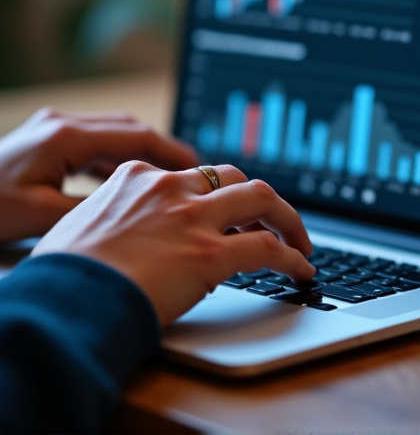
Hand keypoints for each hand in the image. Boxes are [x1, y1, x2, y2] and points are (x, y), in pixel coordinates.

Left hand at [0, 108, 198, 241]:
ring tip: (164, 176)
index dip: (170, 150)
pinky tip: (125, 178)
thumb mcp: (42, 216)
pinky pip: (93, 144)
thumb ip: (93, 208)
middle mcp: (61, 124)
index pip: (135, 135)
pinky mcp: (45, 139)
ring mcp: (52, 129)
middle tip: (190, 170)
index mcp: (64, 137)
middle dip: (162, 148)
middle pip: (128, 128)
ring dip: (140, 152)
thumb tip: (137, 210)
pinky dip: (116, 158)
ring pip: (112, 134)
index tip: (196, 166)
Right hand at [32, 163, 315, 325]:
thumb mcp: (84, 226)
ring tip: (298, 239)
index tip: (228, 209)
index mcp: (139, 178)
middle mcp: (171, 189)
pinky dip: (292, 256)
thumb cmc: (63, 274)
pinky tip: (300, 269)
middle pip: (235, 177)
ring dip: (287, 218)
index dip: (217, 194)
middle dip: (257, 198)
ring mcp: (194, 218)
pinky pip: (268, 248)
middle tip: (269, 219)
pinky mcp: (211, 253)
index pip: (194, 175)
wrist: (62, 301)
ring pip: (262, 198)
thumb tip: (141, 236)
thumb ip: (121, 217)